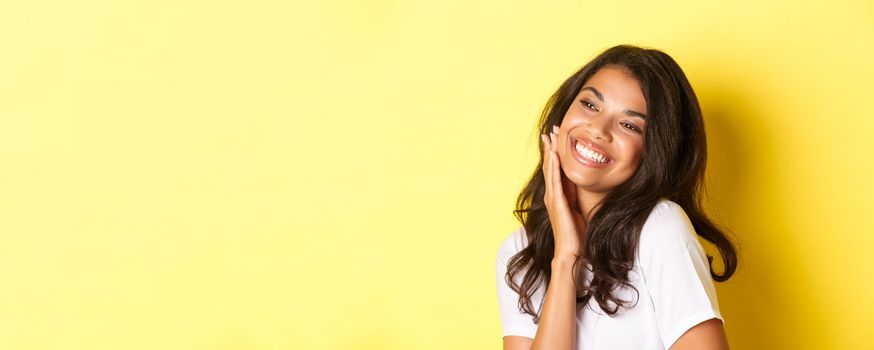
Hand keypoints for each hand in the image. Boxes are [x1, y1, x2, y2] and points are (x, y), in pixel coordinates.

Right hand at [541, 125, 586, 260]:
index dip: (553, 154)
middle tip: (549, 131)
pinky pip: (555, 180)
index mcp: (557, 195)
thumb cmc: (575, 233)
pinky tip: (554, 155)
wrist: (570, 250)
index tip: (554, 139)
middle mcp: (551, 194)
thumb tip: (580, 184)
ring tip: (549, 137)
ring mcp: (552, 198)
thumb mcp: (576, 208)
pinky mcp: (557, 202)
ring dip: (549, 152)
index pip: (554, 170)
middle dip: (549, 148)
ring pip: (550, 170)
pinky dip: (554, 166)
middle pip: (549, 166)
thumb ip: (575, 195)